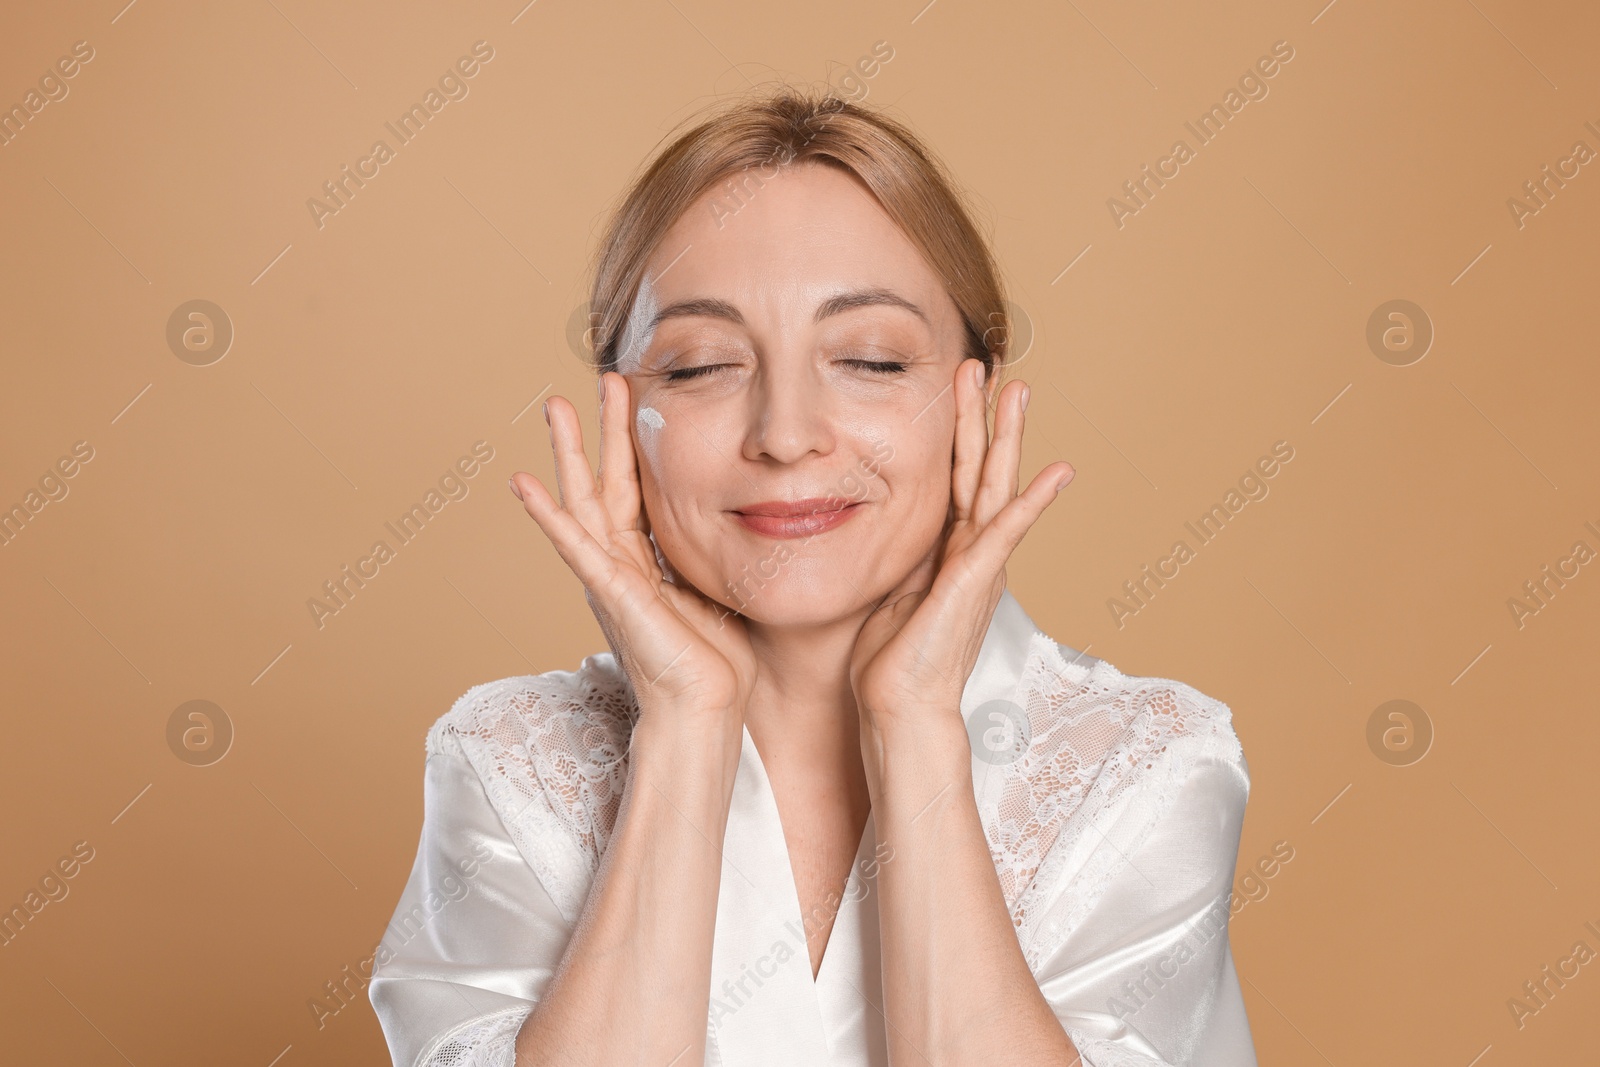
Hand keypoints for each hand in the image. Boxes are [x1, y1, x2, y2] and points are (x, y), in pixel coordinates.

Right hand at [508, 372, 758, 722]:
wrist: (707, 708)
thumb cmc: (719, 662)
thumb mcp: (722, 588)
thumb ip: (720, 554)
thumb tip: (754, 522)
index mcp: (648, 560)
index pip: (638, 489)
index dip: (635, 444)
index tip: (637, 397)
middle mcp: (622, 562)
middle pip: (608, 481)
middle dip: (603, 430)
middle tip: (601, 376)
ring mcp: (611, 576)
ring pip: (585, 500)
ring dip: (569, 453)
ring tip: (554, 406)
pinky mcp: (611, 592)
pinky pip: (575, 545)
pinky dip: (549, 514)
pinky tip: (525, 484)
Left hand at [848, 358, 1073, 735]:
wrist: (899, 708)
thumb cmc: (889, 662)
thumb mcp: (889, 591)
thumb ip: (899, 557)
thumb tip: (878, 527)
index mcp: (948, 551)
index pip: (954, 479)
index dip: (956, 434)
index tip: (955, 392)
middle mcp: (970, 552)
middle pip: (980, 470)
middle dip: (984, 418)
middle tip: (990, 366)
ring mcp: (978, 565)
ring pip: (995, 485)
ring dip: (1006, 436)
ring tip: (1018, 389)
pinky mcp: (976, 581)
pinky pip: (1007, 531)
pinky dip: (1032, 500)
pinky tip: (1057, 469)